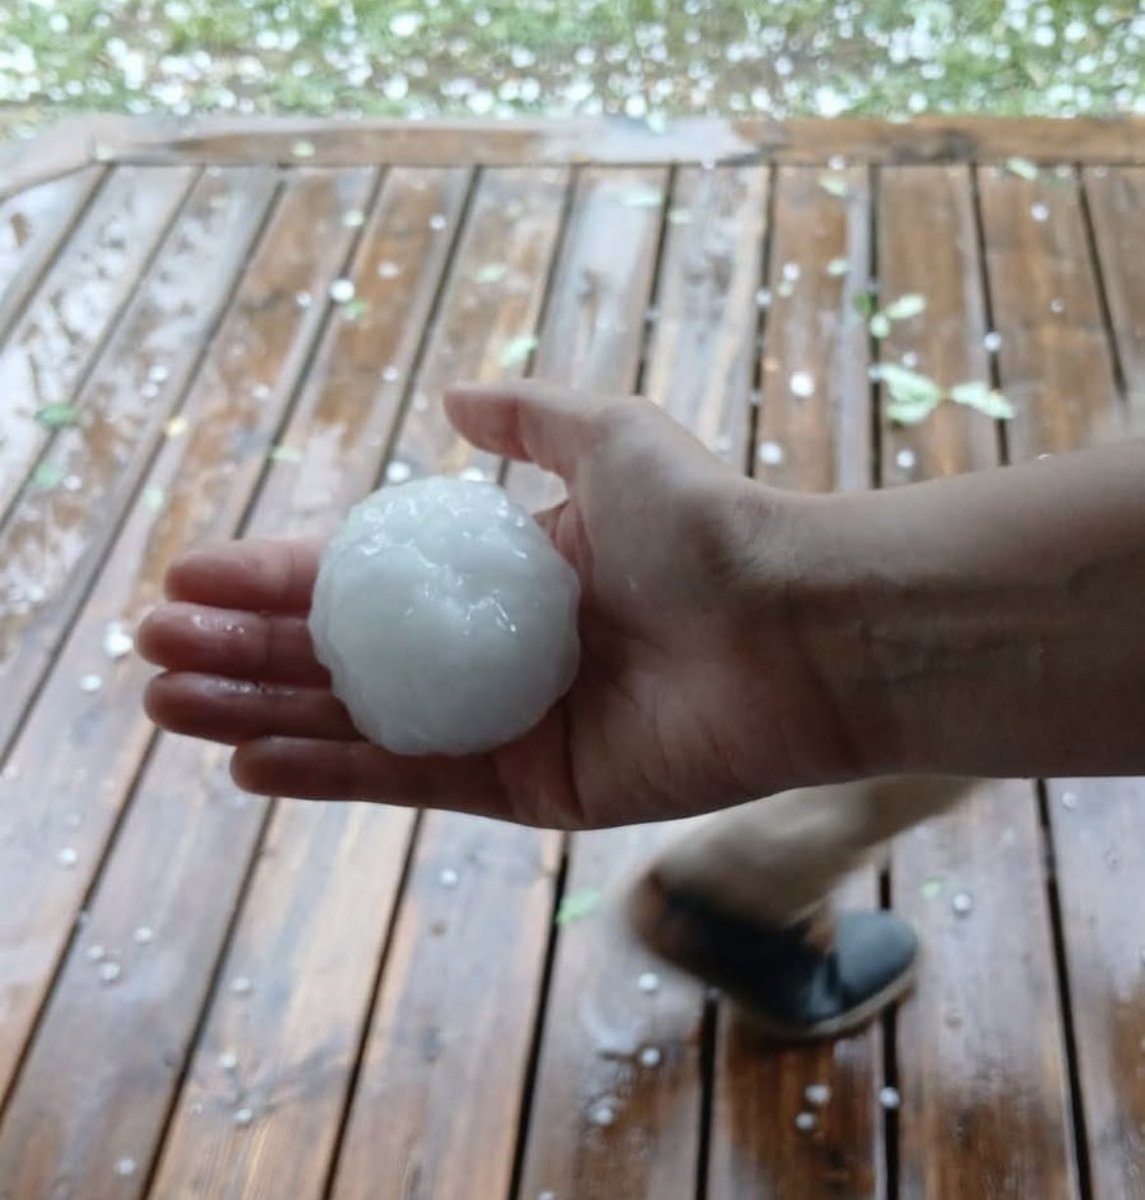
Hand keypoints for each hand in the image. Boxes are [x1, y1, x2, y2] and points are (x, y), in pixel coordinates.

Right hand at [141, 383, 855, 828]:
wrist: (794, 628)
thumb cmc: (709, 526)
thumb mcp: (610, 437)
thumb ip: (529, 419)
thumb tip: (454, 399)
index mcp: (505, 573)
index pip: (365, 575)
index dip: (275, 574)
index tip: (190, 570)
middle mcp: (495, 650)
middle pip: (344, 653)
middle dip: (244, 649)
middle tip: (152, 645)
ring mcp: (507, 724)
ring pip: (358, 721)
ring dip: (259, 712)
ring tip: (168, 702)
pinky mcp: (529, 790)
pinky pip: (411, 780)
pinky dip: (329, 774)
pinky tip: (249, 761)